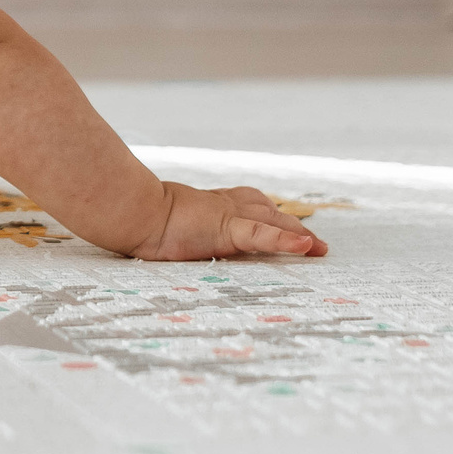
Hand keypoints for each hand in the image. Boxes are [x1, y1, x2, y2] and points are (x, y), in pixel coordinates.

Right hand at [129, 182, 326, 260]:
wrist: (132, 211)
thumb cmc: (140, 217)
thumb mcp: (164, 223)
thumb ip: (175, 228)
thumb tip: (160, 238)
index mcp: (212, 205)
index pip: (250, 206)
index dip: (270, 215)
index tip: (286, 226)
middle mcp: (225, 205)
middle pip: (269, 213)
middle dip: (293, 227)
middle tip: (316, 245)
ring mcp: (228, 216)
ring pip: (272, 222)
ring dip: (298, 234)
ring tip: (320, 249)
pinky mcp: (227, 229)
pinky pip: (262, 235)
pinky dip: (286, 240)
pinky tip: (307, 246)